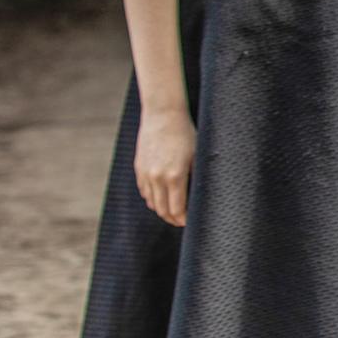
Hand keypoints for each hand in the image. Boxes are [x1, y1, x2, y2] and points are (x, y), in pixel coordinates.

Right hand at [134, 108, 194, 226]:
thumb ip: (195, 177)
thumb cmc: (185, 133)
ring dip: (162, 210)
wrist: (163, 115)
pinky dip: (152, 198)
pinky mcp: (139, 168)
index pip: (177, 209)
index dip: (183, 219)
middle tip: (182, 221)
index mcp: (175, 176)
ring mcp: (145, 173)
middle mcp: (157, 178)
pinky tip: (161, 198)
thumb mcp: (196, 155)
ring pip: (152, 202)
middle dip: (173, 218)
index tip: (190, 222)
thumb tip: (198, 197)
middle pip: (163, 210)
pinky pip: (144, 191)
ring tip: (173, 211)